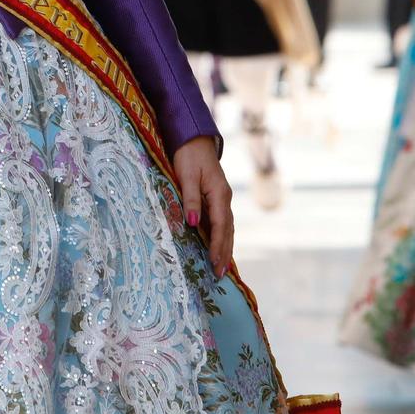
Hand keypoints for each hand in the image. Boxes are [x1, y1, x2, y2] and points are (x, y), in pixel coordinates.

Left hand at [173, 137, 234, 278]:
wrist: (194, 138)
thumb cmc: (188, 155)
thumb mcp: (186, 175)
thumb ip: (190, 199)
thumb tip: (192, 223)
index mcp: (219, 193)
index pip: (220, 226)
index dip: (217, 246)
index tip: (215, 263)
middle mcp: (224, 198)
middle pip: (227, 230)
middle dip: (224, 253)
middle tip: (220, 275)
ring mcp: (222, 198)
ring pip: (227, 228)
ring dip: (225, 247)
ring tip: (222, 267)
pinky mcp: (216, 198)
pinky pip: (221, 222)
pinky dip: (222, 237)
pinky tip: (219, 247)